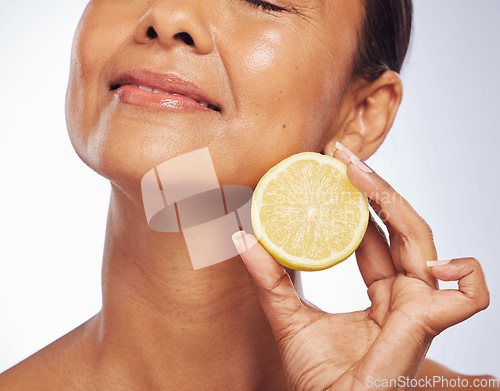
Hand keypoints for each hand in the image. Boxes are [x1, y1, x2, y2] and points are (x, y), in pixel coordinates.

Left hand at [232, 148, 489, 390]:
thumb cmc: (317, 377)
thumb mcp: (287, 318)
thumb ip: (269, 279)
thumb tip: (241, 236)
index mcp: (381, 294)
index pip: (375, 236)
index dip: (356, 200)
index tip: (331, 168)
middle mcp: (404, 295)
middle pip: (399, 227)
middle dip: (373, 186)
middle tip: (340, 154)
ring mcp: (419, 307)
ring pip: (423, 240)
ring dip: (393, 201)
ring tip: (357, 174)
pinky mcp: (427, 323)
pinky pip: (469, 295)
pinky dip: (463, 272)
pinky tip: (428, 258)